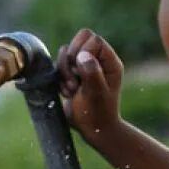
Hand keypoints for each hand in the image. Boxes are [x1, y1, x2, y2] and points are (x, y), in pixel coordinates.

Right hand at [56, 29, 123, 144]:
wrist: (93, 130)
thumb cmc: (98, 114)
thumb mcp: (96, 94)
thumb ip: (91, 73)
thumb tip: (82, 55)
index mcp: (109, 62)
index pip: (93, 39)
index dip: (82, 51)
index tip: (80, 72)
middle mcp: (98, 61)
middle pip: (80, 38)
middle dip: (70, 59)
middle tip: (74, 78)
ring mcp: (85, 67)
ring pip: (67, 52)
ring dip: (64, 71)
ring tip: (72, 89)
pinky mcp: (72, 74)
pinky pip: (60, 65)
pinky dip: (59, 78)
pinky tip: (68, 93)